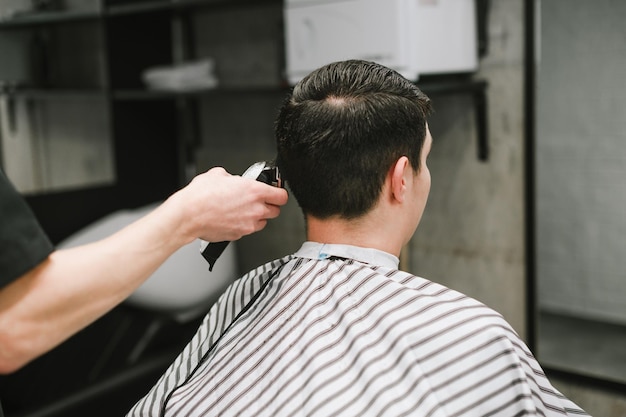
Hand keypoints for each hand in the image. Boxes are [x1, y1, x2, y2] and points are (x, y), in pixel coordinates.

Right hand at [168, 167, 288, 242]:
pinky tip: (231, 218)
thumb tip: (234, 180)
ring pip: (262, 223)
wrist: (188, 215)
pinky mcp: (239, 235)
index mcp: (255, 191)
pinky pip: (247, 230)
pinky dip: (243, 225)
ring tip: (242, 210)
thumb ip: (234, 178)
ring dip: (257, 217)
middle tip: (258, 201)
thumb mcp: (219, 174)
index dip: (279, 194)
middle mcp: (255, 209)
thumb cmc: (201, 195)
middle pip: (276, 211)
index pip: (282, 196)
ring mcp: (248, 225)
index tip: (275, 193)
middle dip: (269, 206)